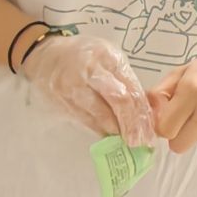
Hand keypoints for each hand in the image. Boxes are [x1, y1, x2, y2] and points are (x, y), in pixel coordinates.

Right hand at [20, 32, 156, 147]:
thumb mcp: (108, 58)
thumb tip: (146, 113)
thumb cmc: (83, 56)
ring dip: (116, 131)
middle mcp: (89, 70)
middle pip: (118, 102)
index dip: (142, 114)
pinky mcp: (61, 100)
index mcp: (106, 56)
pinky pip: (85, 120)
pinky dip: (99, 129)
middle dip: (132, 125)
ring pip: (100, 116)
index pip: (130, 89)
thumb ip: (126, 81)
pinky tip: (108, 133)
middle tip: (140, 142)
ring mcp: (71, 86)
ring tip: (126, 139)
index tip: (150, 131)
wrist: (45, 55)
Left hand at [148, 44, 196, 153]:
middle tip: (180, 119)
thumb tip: (147, 109)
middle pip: (178, 145)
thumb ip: (161, 91)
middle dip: (175, 135)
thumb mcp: (184, 71)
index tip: (164, 116)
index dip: (160, 124)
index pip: (164, 128)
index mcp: (193, 89)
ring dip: (193, 131)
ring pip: (195, 142)